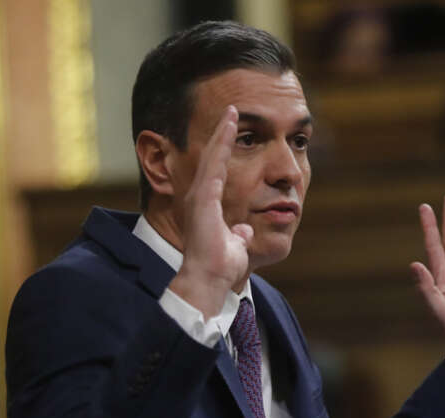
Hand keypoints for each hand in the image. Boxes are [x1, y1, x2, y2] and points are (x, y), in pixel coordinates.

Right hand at [169, 106, 252, 317]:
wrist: (208, 279)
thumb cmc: (219, 267)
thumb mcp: (234, 245)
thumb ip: (238, 235)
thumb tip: (245, 230)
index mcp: (208, 206)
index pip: (218, 171)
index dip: (225, 149)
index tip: (234, 130)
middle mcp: (200, 197)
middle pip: (213, 158)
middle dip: (222, 134)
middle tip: (231, 110)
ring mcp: (200, 196)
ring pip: (212, 156)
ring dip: (222, 133)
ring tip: (232, 111)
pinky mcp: (203, 198)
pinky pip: (215, 164)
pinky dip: (221, 144)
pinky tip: (229, 127)